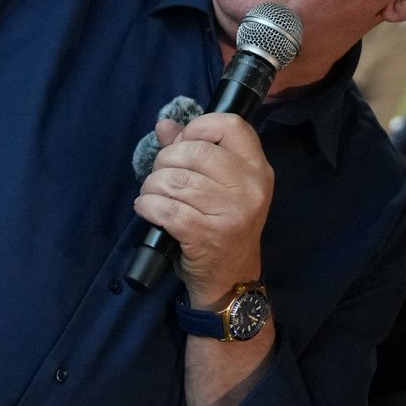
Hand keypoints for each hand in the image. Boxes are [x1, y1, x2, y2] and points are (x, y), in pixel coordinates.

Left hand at [133, 112, 272, 309]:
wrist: (231, 280)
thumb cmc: (222, 227)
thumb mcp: (219, 187)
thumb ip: (194, 150)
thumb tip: (164, 125)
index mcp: (257, 169)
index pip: (231, 125)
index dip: (198, 127)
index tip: (183, 144)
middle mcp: (250, 187)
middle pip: (194, 151)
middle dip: (165, 160)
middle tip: (160, 176)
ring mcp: (232, 212)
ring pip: (174, 179)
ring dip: (152, 186)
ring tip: (151, 195)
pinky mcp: (208, 235)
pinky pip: (165, 208)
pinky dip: (147, 206)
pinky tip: (147, 210)